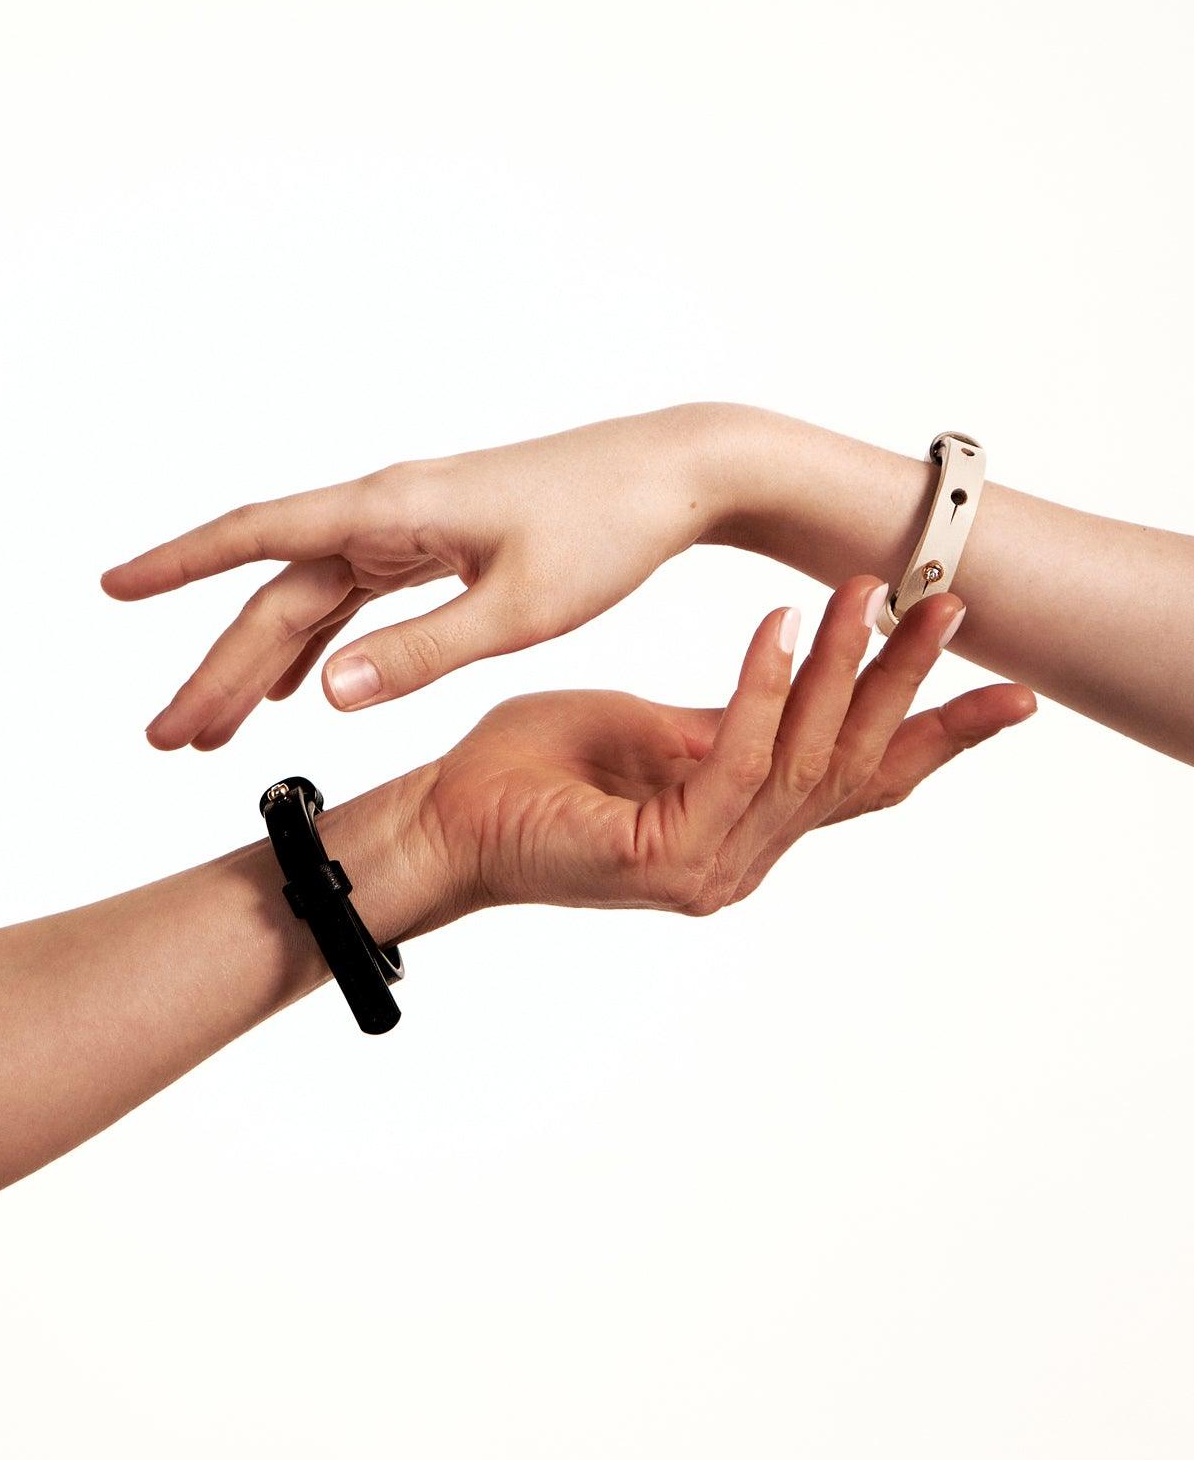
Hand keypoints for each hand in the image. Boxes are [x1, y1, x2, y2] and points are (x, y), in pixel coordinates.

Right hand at [102, 408, 721, 749]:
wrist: (679, 474)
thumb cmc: (611, 530)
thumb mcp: (523, 607)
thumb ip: (425, 652)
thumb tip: (322, 692)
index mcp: (395, 511)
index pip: (260, 536)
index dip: (179, 564)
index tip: (110, 587)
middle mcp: (389, 511)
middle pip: (277, 592)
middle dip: (215, 665)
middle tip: (165, 737)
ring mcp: (413, 527)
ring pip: (310, 599)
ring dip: (257, 661)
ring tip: (210, 730)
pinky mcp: (442, 543)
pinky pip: (356, 597)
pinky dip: (318, 642)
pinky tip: (294, 686)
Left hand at [374, 580, 1033, 934]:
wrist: (446, 818)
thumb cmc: (537, 769)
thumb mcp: (654, 733)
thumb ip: (729, 724)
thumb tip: (800, 681)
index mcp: (747, 827)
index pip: (861, 782)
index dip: (938, 736)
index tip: (1013, 691)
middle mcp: (743, 858)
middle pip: (852, 766)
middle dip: (908, 682)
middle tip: (953, 604)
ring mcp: (709, 868)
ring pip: (804, 760)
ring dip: (841, 669)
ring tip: (868, 591)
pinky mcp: (664, 857)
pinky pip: (733, 760)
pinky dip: (759, 689)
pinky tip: (775, 624)